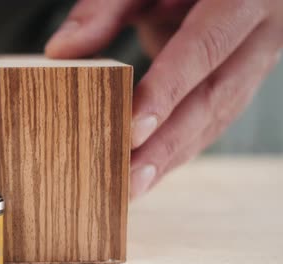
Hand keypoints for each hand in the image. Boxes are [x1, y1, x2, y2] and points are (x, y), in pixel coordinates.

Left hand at [46, 0, 282, 198]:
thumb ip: (105, 10)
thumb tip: (60, 51)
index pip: (204, 48)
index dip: (168, 91)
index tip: (132, 129)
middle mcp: (261, 35)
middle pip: (214, 99)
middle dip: (168, 144)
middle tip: (128, 180)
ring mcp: (257, 62)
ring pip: (217, 119)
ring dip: (173, 157)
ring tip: (133, 188)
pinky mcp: (243, 82)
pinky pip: (214, 120)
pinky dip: (180, 148)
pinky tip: (150, 171)